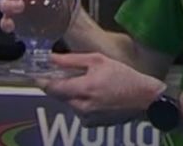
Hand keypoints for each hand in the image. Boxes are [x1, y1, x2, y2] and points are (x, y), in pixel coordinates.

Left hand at [37, 52, 164, 127]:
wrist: (145, 99)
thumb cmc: (124, 76)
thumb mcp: (99, 60)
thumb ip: (72, 60)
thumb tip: (52, 58)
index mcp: (83, 89)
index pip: (52, 88)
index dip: (43, 81)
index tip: (38, 74)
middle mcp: (82, 107)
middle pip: (59, 96)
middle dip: (61, 86)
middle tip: (71, 75)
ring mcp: (86, 118)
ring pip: (69, 103)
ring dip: (73, 94)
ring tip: (91, 84)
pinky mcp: (92, 124)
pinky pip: (79, 111)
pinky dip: (82, 103)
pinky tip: (97, 95)